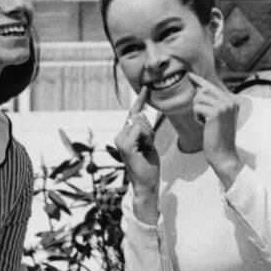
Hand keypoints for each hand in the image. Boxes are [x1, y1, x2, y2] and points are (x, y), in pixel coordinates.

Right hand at [115, 88, 159, 220]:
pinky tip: (144, 150)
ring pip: (142, 123)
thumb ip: (145, 129)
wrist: (146, 183)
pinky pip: (141, 129)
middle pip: (141, 117)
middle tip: (148, 148)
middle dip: (150, 131)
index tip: (146, 88)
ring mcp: (120, 140)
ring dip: (150, 136)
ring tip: (146, 151)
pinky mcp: (125, 145)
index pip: (135, 114)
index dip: (140, 100)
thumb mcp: (149, 142)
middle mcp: (120, 135)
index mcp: (126, 135)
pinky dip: (147, 138)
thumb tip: (140, 114)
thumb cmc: (149, 165)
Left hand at [187, 72, 241, 185]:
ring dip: (197, 111)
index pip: (213, 86)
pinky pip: (197, 107)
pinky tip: (205, 126)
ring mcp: (224, 105)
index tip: (190, 75)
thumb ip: (211, 103)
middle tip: (203, 118)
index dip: (200, 81)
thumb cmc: (218, 138)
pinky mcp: (216, 112)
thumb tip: (198, 89)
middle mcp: (230, 101)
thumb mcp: (217, 118)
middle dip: (197, 103)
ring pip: (199, 98)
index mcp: (232, 101)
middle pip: (203, 90)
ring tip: (205, 123)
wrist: (224, 154)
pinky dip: (197, 117)